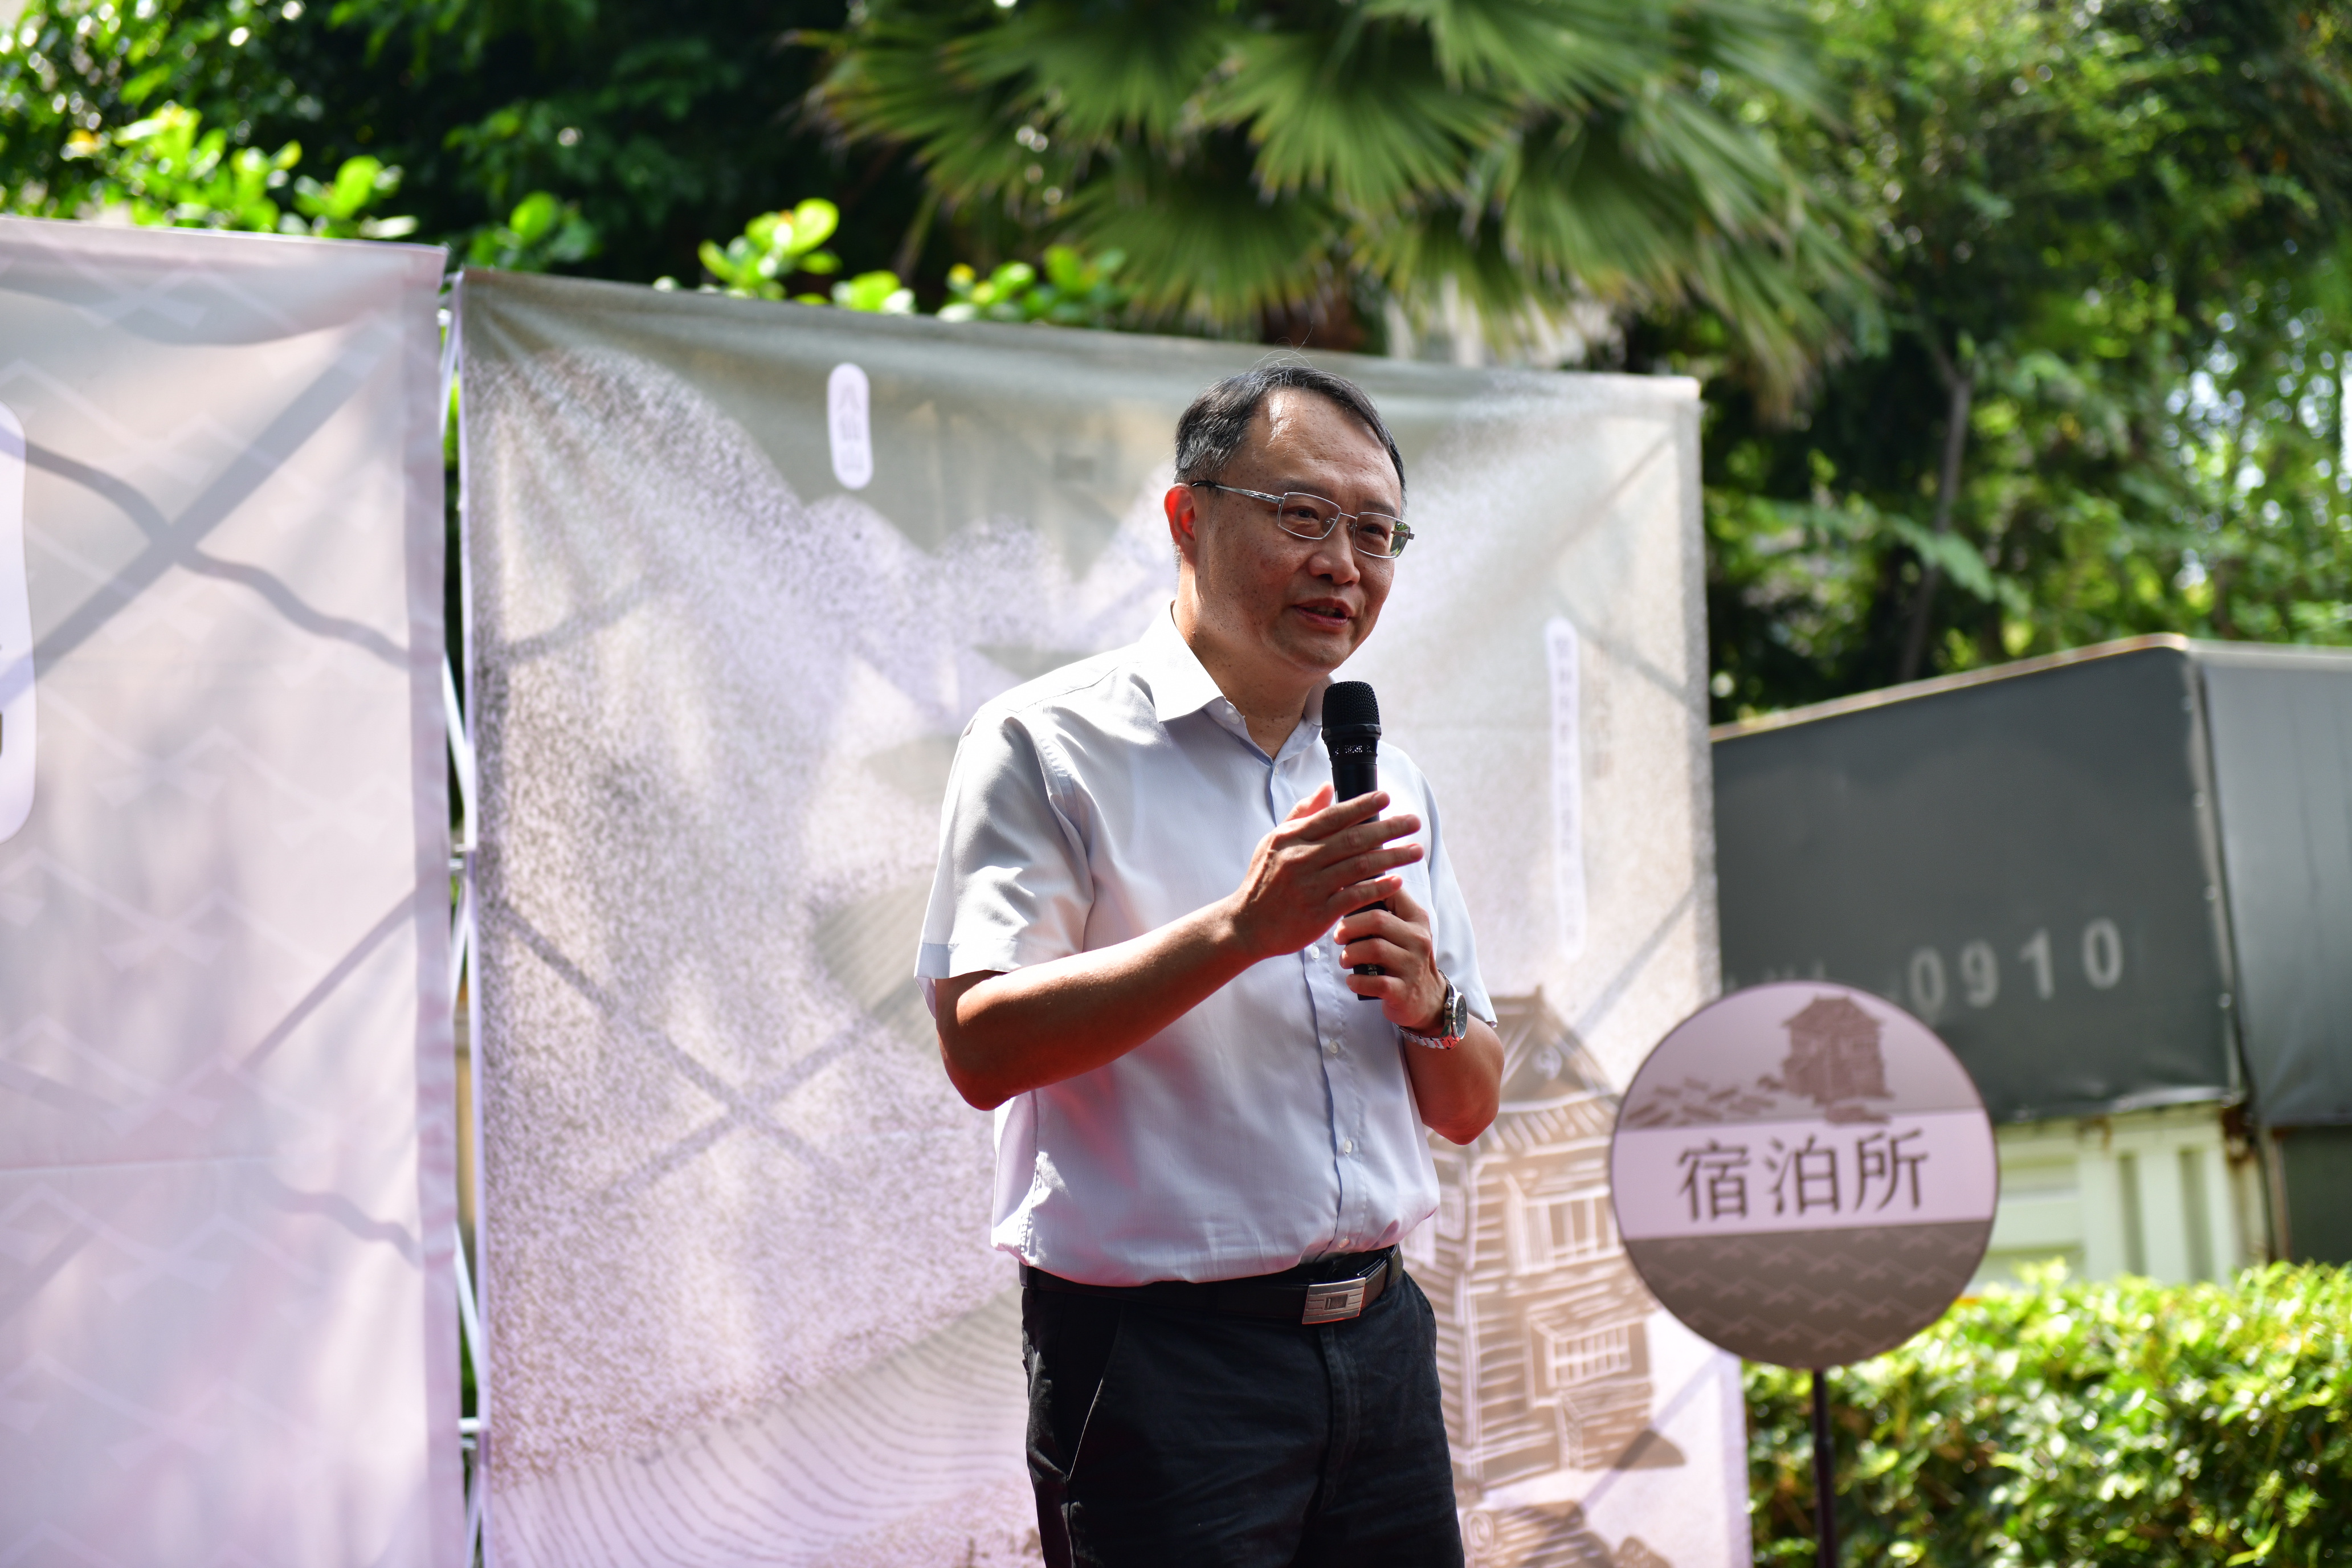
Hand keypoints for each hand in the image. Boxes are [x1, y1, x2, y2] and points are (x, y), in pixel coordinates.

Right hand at [1224, 784, 1424, 962]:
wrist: (1245, 925)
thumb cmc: (1263, 881)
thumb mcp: (1274, 841)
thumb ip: (1302, 814)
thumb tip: (1327, 788)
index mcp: (1291, 838)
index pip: (1333, 816)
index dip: (1362, 806)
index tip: (1387, 797)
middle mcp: (1301, 859)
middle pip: (1353, 839)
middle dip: (1387, 828)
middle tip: (1414, 821)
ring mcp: (1310, 886)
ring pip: (1359, 866)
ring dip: (1392, 857)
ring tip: (1416, 850)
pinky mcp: (1318, 913)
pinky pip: (1354, 896)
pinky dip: (1377, 888)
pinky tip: (1397, 881)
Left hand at [1336, 882, 1445, 1030]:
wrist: (1426, 999)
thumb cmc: (1404, 957)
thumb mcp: (1405, 929)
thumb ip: (1386, 908)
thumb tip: (1351, 883)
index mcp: (1416, 919)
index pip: (1391, 891)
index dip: (1361, 890)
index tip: (1341, 897)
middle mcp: (1418, 940)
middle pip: (1377, 920)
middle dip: (1349, 926)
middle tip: (1338, 936)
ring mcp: (1412, 966)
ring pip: (1374, 949)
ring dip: (1349, 953)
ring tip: (1344, 959)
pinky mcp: (1403, 992)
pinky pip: (1375, 982)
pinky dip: (1356, 981)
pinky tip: (1351, 979)